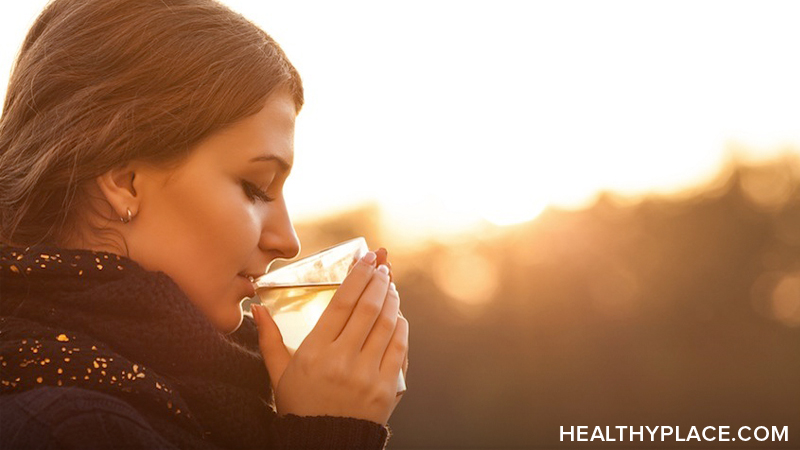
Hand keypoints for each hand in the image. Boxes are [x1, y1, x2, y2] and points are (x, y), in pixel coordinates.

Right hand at [252, 251, 408, 424]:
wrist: (323, 446)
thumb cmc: (299, 406)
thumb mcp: (278, 373)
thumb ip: (269, 338)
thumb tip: (256, 309)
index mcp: (315, 352)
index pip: (342, 303)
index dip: (357, 276)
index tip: (367, 258)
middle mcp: (342, 361)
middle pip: (368, 308)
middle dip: (378, 280)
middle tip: (382, 265)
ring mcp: (367, 375)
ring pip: (387, 324)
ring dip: (392, 299)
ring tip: (390, 286)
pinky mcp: (388, 388)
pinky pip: (399, 348)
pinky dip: (401, 327)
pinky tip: (398, 315)